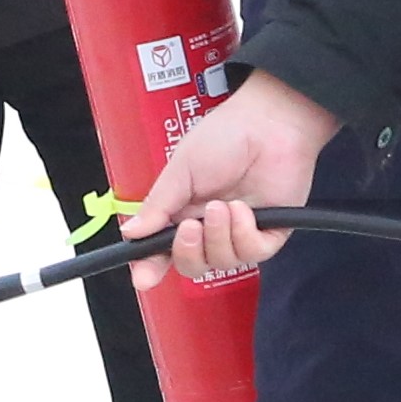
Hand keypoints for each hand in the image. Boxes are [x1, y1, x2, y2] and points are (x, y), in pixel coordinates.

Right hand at [127, 71, 340, 280]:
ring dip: (218, 235)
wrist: (268, 124)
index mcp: (184, 210)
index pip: (164, 248)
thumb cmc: (224, 136)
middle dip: (188, 252)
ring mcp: (240, 231)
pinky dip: (244, 233)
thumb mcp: (180, 171)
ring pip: (223, 261)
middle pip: (193, 264)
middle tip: (189, 227)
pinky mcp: (270, 233)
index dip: (151, 265)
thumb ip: (157, 206)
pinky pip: (252, 253)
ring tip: (223, 206)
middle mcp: (211, 226)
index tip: (143, 277)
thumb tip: (131, 233)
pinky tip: (244, 209)